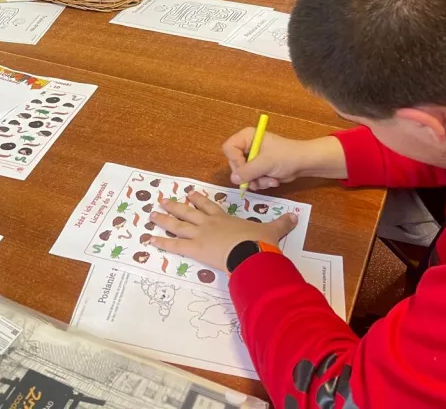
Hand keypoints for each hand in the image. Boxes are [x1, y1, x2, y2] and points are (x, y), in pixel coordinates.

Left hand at [149, 192, 297, 272]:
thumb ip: (281, 223)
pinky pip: (174, 245)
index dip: (198, 199)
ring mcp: (200, 234)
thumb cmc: (259, 242)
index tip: (189, 193)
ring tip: (151, 214)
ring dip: (163, 219)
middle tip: (162, 200)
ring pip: (177, 224)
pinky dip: (162, 242)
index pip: (208, 205)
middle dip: (175, 206)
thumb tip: (295, 217)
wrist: (251, 253)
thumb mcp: (272, 231)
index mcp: (224, 218)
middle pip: (188, 212)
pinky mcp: (194, 248)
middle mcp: (209, 223)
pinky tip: (149, 240)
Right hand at [223, 129, 347, 189]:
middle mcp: (247, 146)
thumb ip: (248, 171)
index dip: (235, 161)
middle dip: (249, 175)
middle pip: (235, 164)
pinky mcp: (258, 168)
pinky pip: (251, 179)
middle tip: (257, 180)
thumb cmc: (286, 156)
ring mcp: (252, 158)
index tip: (246, 170)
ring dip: (257, 181)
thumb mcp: (266, 163)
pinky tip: (273, 181)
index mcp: (247, 137)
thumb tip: (233, 179)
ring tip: (270, 180)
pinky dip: (262, 182)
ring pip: (243, 174)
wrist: (304, 163)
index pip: (229, 149)